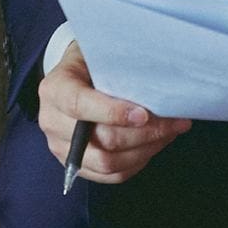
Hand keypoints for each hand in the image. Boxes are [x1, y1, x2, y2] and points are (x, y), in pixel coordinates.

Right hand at [37, 41, 191, 184]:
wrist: (74, 74)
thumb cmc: (92, 59)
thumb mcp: (99, 51)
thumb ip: (118, 66)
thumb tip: (157, 82)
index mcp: (55, 89)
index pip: (80, 105)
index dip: (114, 112)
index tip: (145, 113)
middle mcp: (52, 121)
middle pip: (101, 140)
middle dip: (145, 133)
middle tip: (175, 122)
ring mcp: (60, 147)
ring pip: (108, 163)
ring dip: (146, 150)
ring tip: (169, 132)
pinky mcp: (74, 165)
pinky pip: (110, 176)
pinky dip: (137, 162)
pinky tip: (154, 144)